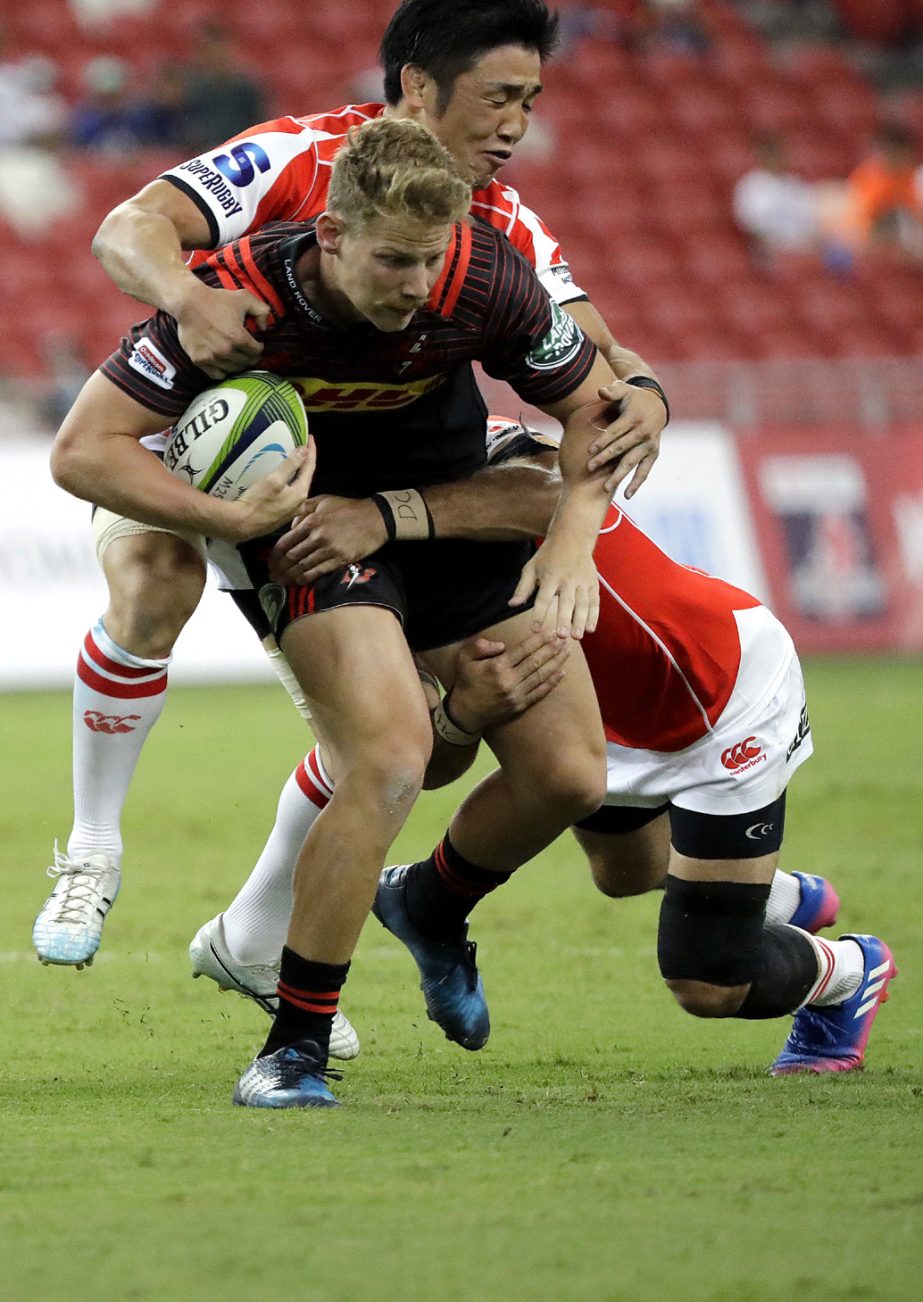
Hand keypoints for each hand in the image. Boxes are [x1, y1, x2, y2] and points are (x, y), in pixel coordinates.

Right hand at [175, 283, 267, 378]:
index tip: (256, 344)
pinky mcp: (199, 360)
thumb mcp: (244, 297)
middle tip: (246, 350)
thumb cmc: (216, 299)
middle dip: (249, 356)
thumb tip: (265, 328)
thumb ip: (262, 310)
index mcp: (239, 338)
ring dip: (237, 363)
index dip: (259, 348)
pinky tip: (223, 362)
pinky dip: (222, 370)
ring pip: (233, 369)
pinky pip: (216, 374)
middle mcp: (226, 351)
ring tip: (235, 354)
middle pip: (246, 363)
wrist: (188, 302)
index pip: (256, 353)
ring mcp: (212, 357)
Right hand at [226, 443, 315, 541]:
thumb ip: (291, 464)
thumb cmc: (257, 501)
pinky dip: (288, 483)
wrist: (241, 524)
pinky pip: (288, 494)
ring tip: (293, 461)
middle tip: (302, 447)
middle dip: (304, 462)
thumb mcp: (274, 479)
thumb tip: (304, 452)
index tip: (310, 438)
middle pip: (305, 477)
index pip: (310, 467)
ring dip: (296, 473)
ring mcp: (290, 511)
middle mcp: (299, 503)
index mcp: (301, 493)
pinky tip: (282, 480)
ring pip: (297, 487)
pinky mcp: (280, 515)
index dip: (311, 451)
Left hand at [269, 494, 388, 583]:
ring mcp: (328, 549)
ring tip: (282, 581)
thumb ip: (304, 509)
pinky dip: (306, 578)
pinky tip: (299, 581)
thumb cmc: (349, 508)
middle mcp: (317, 537)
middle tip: (273, 575)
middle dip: (280, 568)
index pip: (286, 541)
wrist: (375, 518)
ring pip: (303, 566)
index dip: (275, 554)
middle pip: (292, 556)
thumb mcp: (324, 501)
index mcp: (311, 521)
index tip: (270, 562)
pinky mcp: (340, 559)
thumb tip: (291, 525)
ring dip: (290, 576)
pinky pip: (318, 571)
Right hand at [447, 630, 569, 732]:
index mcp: (497, 667)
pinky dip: (552, 683)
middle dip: (552, 649)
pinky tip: (561, 673)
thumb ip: (480, 646)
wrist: (466, 712)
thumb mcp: (465, 659)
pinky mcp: (520, 705)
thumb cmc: (466, 681)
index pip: (523, 650)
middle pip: (536, 662)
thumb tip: (502, 645)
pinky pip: (540, 693)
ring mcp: (516, 695)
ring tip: (566, 652)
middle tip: (564, 639)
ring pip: (541, 676)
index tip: (551, 632)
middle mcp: (509, 681)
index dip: (539, 640)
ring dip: (556, 663)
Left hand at [508, 533, 598, 637]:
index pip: (543, 598)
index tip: (535, 628)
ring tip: (576, 636)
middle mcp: (567, 579)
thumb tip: (511, 605)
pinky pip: (594, 601)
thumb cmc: (548, 555)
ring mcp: (582, 581)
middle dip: (564, 619)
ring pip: (582, 603)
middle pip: (566, 602)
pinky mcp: (593, 583)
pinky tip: (591, 629)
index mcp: (550, 576)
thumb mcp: (531, 567)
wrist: (572, 537)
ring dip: (580, 621)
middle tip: (562, 636)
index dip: (539, 613)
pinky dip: (594, 615)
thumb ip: (522, 588)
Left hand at [585, 379, 665, 498]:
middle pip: (622, 448)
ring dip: (619, 475)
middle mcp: (644, 433)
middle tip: (590, 468)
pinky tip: (626, 495)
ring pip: (632, 462)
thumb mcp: (624, 390)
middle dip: (605, 459)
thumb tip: (601, 391)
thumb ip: (612, 391)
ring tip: (606, 488)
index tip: (589, 451)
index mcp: (634, 418)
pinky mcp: (653, 454)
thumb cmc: (633, 398)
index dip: (602, 441)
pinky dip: (636, 483)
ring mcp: (649, 445)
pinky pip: (645, 471)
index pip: (616, 431)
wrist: (656, 405)